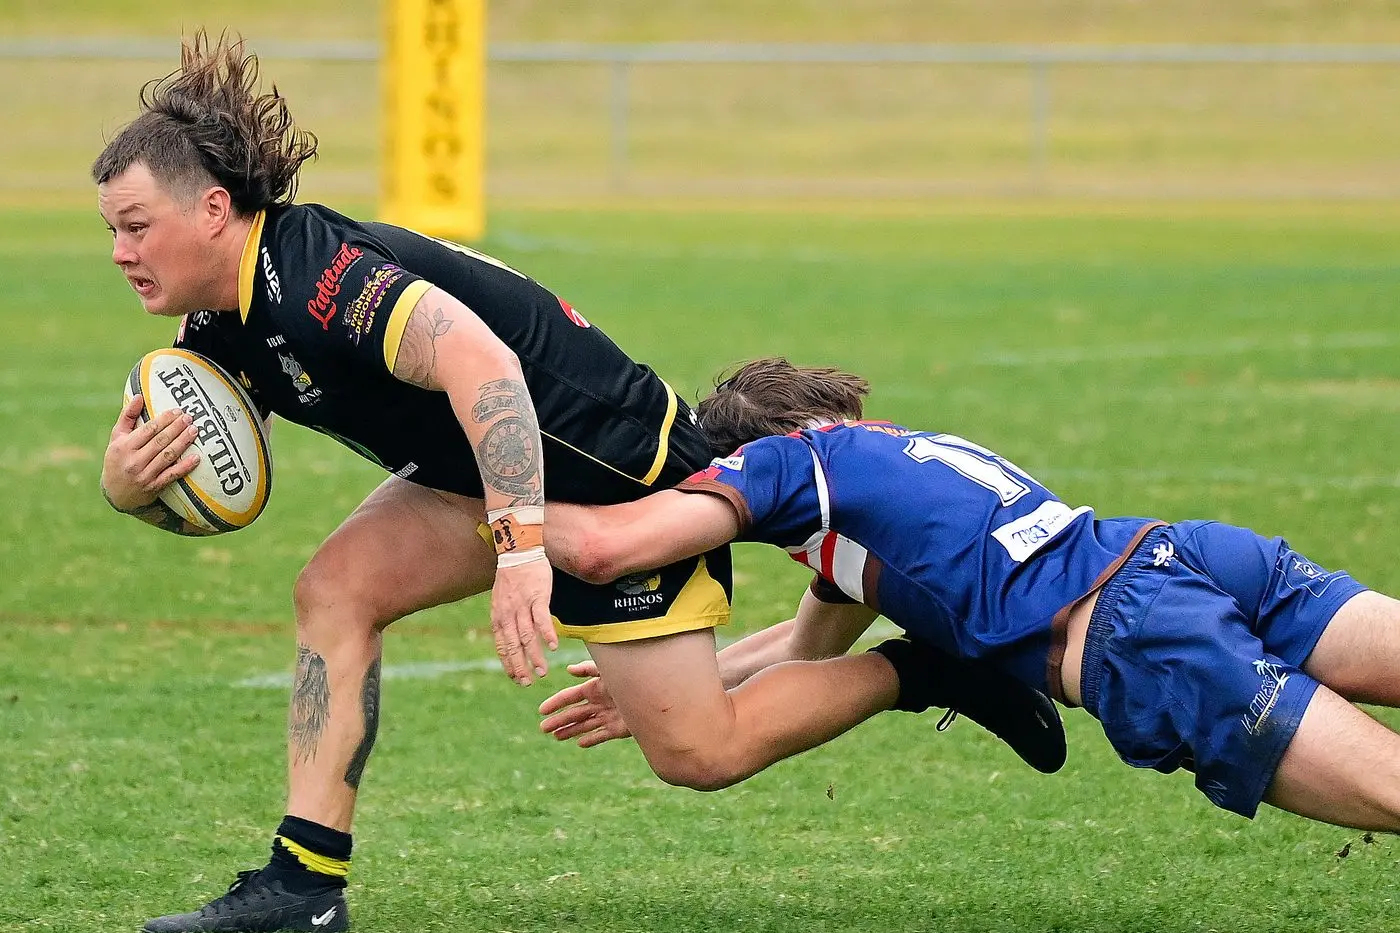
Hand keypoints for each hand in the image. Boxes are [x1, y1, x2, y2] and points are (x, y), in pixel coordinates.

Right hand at [101, 395, 199, 511]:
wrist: (116, 493)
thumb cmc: (118, 459)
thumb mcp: (117, 437)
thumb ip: (127, 416)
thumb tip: (138, 396)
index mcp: (123, 446)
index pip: (148, 430)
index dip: (164, 419)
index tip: (178, 411)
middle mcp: (133, 461)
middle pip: (160, 441)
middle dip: (176, 428)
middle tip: (190, 418)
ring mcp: (144, 475)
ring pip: (167, 456)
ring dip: (183, 443)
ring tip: (194, 431)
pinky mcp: (154, 487)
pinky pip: (172, 475)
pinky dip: (184, 467)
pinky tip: (196, 458)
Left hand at [490, 555, 557, 684]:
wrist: (518, 550)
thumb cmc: (512, 577)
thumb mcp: (501, 601)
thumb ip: (505, 620)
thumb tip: (511, 639)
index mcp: (498, 617)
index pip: (502, 646)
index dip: (508, 664)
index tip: (516, 679)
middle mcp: (508, 614)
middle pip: (513, 646)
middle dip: (520, 667)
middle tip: (528, 683)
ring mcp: (522, 605)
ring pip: (527, 636)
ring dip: (534, 656)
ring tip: (542, 672)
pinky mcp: (537, 596)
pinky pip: (541, 618)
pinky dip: (547, 634)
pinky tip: (553, 647)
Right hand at [538, 661, 632, 747]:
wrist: (656, 695)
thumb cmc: (632, 678)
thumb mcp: (609, 672)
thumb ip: (589, 669)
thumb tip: (569, 670)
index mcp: (595, 688)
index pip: (570, 697)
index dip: (556, 703)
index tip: (542, 710)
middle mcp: (600, 703)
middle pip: (575, 713)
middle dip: (559, 720)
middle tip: (543, 728)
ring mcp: (608, 716)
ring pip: (585, 725)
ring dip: (570, 730)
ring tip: (556, 737)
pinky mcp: (618, 728)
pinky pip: (601, 735)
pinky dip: (591, 739)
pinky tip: (580, 743)